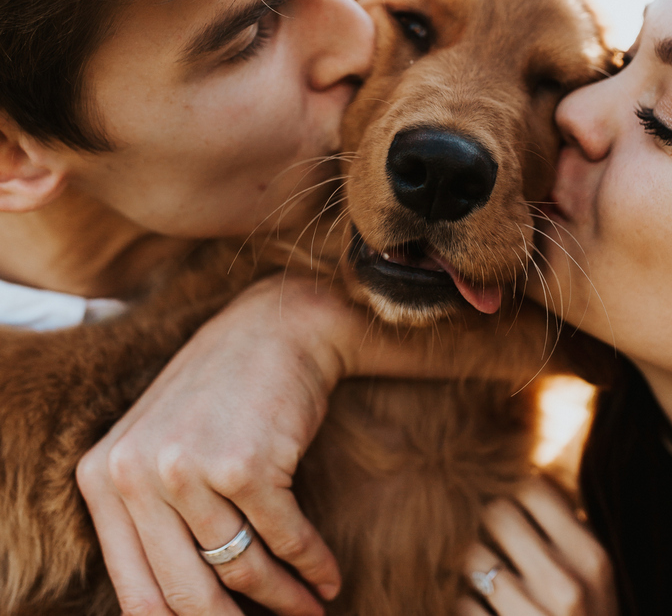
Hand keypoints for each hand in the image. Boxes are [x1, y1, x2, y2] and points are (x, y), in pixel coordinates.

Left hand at [77, 275, 359, 615]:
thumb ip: (151, 516)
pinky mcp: (246, 465)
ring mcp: (189, 468)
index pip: (136, 590)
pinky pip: (286, 540)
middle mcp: (135, 473)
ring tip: (310, 610)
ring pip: (241, 570)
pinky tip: (328, 576)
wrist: (279, 326)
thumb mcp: (163, 445)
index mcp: (102, 475)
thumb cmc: (223, 390)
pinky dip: (312, 565)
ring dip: (285, 600)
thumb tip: (179, 613)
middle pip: (186, 592)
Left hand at [459, 475, 617, 615]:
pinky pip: (461, 604)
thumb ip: (567, 527)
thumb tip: (525, 473)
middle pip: (497, 512)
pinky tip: (476, 608)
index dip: (511, 487)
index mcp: (592, 559)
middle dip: (484, 519)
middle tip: (482, 529)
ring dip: (467, 561)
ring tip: (477, 569)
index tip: (505, 497)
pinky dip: (462, 603)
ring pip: (471, 556)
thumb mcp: (596, 578)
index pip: (533, 487)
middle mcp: (567, 587)